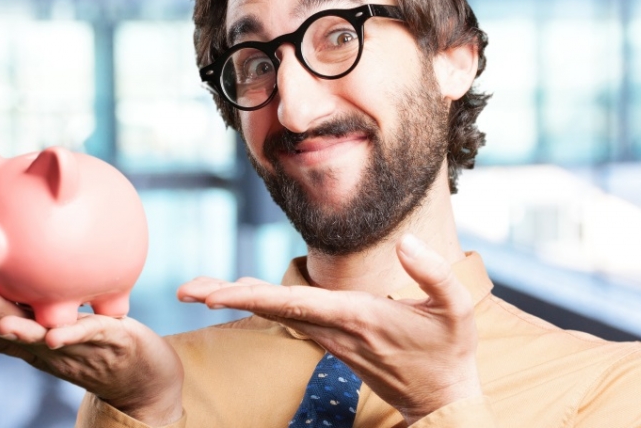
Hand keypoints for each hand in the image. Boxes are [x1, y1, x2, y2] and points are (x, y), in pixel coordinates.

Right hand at [0, 285, 182, 425]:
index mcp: (45, 346)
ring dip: (24, 332)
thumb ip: (50, 306)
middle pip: (21, 338)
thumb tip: (31, 272)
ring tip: (2, 322)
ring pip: (48, 341)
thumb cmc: (109, 345)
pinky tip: (54, 336)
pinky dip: (71, 336)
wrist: (148, 377)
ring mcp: (85, 350)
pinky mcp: (115, 342)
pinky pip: (91, 338)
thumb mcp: (75, 323)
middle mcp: (58, 352)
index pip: (8, 338)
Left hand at [177, 235, 480, 422]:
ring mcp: (330, 336)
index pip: (294, 304)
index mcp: (356, 317)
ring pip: (275, 313)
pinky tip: (240, 291)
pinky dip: (259, 302)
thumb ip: (435, 274)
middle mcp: (334, 328)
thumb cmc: (450, 352)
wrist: (441, 399)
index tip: (214, 294)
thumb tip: (404, 242)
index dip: (251, 297)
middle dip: (226, 297)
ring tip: (197, 287)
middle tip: (183, 289)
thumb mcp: (457, 311)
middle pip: (270, 309)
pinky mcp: (333, 338)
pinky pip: (288, 317)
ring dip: (236, 299)